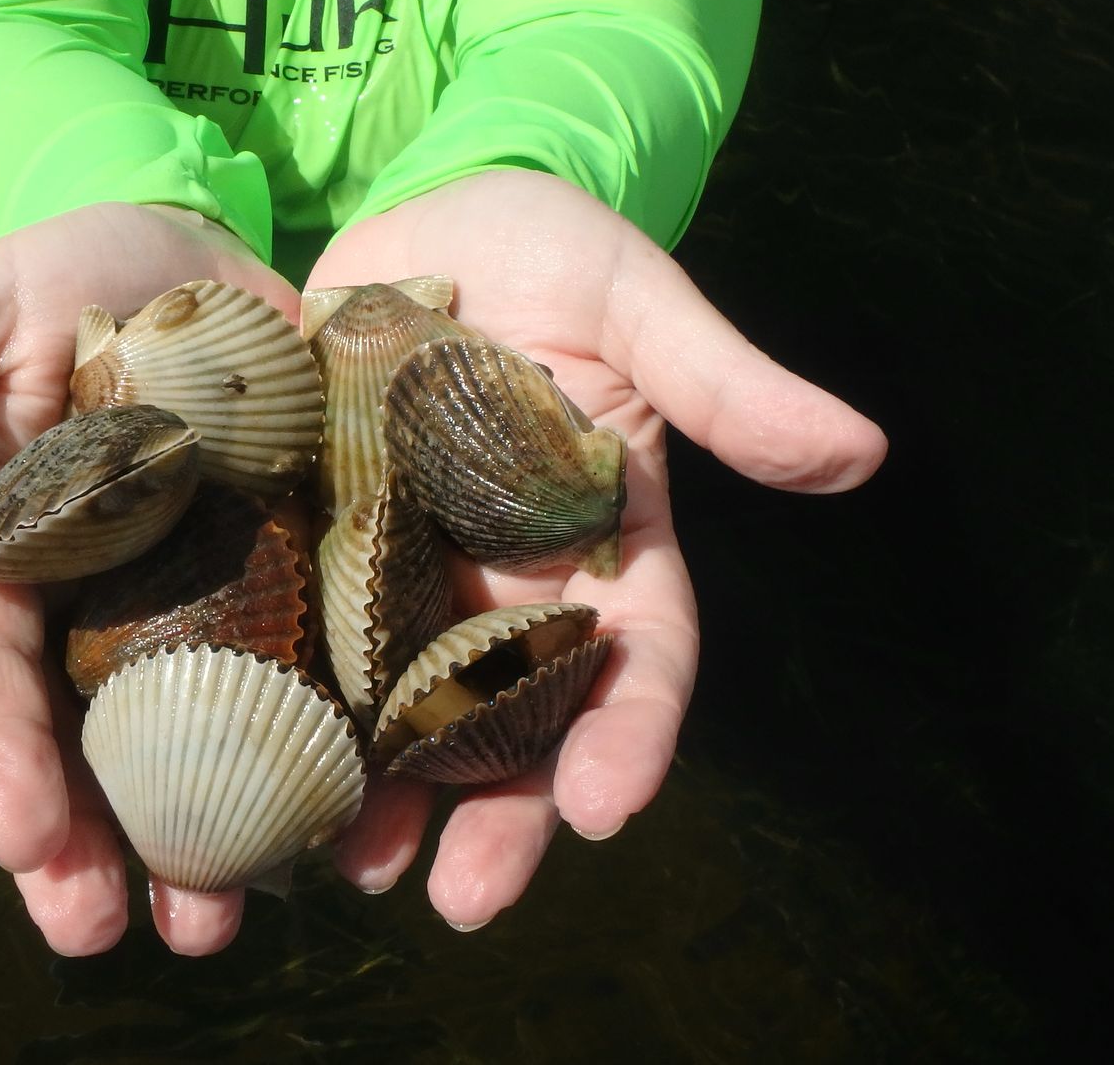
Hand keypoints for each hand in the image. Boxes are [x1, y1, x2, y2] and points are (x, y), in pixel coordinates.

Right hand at [0, 203, 297, 955]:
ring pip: (186, 747)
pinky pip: (302, 688)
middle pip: (79, 745)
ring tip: (216, 922)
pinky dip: (316, 763)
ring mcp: (196, 606)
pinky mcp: (291, 586)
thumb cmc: (72, 276)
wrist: (203, 257)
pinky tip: (338, 835)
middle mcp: (90, 606)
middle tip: (97, 936)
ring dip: (197, 841)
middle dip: (83, 847)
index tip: (19, 840)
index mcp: (0, 557)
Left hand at [310, 170, 886, 928]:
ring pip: (408, 715)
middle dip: (499, 818)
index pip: (640, 660)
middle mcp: (514, 586)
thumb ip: (723, 382)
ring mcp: (413, 577)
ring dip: (386, 799)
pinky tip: (251, 772)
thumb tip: (862, 450)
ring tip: (352, 870)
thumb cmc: (549, 246)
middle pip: (519, 725)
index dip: (631, 734)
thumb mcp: (635, 300)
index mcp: (608, 545)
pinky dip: (288, 712)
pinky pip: (305, 646)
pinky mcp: (319, 552)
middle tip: (465, 901)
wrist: (421, 213)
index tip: (606, 806)